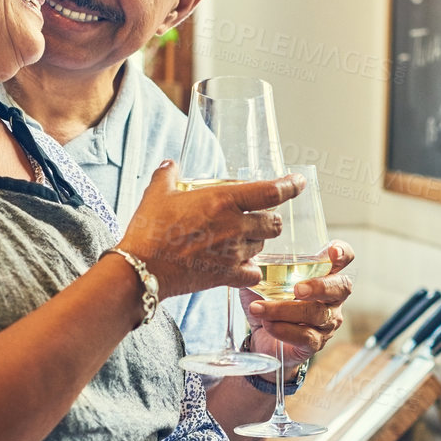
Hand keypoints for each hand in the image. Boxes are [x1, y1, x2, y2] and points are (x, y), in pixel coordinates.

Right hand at [117, 163, 300, 298]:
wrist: (142, 268)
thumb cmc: (149, 229)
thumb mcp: (157, 193)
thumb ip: (168, 175)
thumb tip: (171, 164)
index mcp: (223, 201)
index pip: (271, 192)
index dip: (290, 186)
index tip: (298, 182)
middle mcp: (235, 227)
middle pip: (273, 223)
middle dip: (270, 219)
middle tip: (258, 217)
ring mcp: (233, 253)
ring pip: (262, 246)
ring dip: (256, 241)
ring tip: (239, 239)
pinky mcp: (226, 276)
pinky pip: (252, 273)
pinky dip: (250, 269)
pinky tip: (238, 265)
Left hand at [241, 239, 353, 363]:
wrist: (261, 338)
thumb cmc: (268, 302)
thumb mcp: (262, 279)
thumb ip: (260, 264)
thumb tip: (245, 250)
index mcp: (323, 274)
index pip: (344, 258)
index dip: (343, 252)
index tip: (332, 251)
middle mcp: (332, 298)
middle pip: (341, 287)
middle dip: (320, 286)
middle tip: (297, 289)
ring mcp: (327, 322)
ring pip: (316, 314)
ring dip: (284, 310)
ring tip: (259, 309)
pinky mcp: (316, 343)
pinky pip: (306, 336)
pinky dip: (284, 329)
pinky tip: (268, 324)